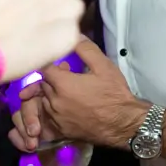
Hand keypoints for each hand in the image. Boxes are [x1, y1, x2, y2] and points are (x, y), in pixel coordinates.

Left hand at [14, 37, 145, 149]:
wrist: (123, 123)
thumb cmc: (115, 94)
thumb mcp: (104, 67)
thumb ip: (86, 49)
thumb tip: (74, 35)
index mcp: (62, 84)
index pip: (44, 68)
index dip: (52, 64)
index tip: (63, 66)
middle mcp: (53, 101)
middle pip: (41, 85)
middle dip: (51, 79)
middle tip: (68, 77)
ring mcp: (55, 118)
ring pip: (41, 102)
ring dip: (50, 96)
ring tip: (67, 94)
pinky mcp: (59, 131)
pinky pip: (45, 121)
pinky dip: (49, 114)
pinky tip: (61, 111)